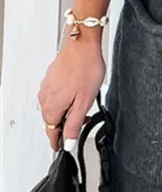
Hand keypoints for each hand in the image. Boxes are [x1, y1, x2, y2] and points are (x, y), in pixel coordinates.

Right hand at [37, 33, 106, 150]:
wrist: (82, 44)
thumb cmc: (85, 68)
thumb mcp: (84, 102)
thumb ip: (74, 124)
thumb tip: (68, 141)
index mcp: (52, 107)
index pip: (52, 132)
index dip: (59, 141)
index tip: (62, 147)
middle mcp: (45, 98)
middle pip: (53, 120)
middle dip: (66, 124)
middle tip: (83, 120)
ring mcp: (47, 87)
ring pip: (54, 107)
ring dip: (66, 110)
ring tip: (84, 104)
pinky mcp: (51, 78)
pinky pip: (56, 95)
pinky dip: (65, 99)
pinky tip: (77, 93)